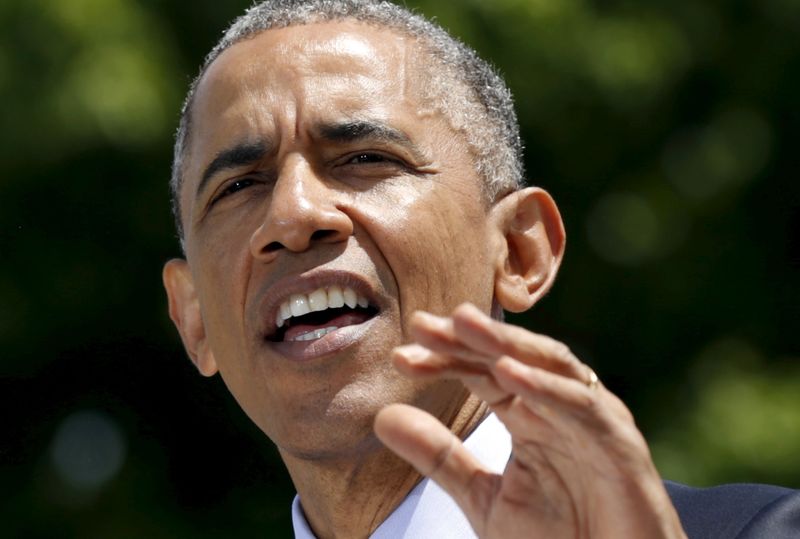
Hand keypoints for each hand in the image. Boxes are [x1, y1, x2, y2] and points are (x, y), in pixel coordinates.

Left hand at [374, 303, 685, 538]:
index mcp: (531, 414)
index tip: (401, 355)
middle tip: (424, 323)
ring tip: (462, 324)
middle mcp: (561, 406)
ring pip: (547, 366)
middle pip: (511, 358)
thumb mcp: (483, 497)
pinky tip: (507, 373)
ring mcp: (593, 419)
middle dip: (468, 339)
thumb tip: (382, 416)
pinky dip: (546, 387)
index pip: (482, 374)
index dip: (444, 360)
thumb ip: (439, 457)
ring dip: (505, 344)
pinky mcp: (620, 442)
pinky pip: (581, 405)